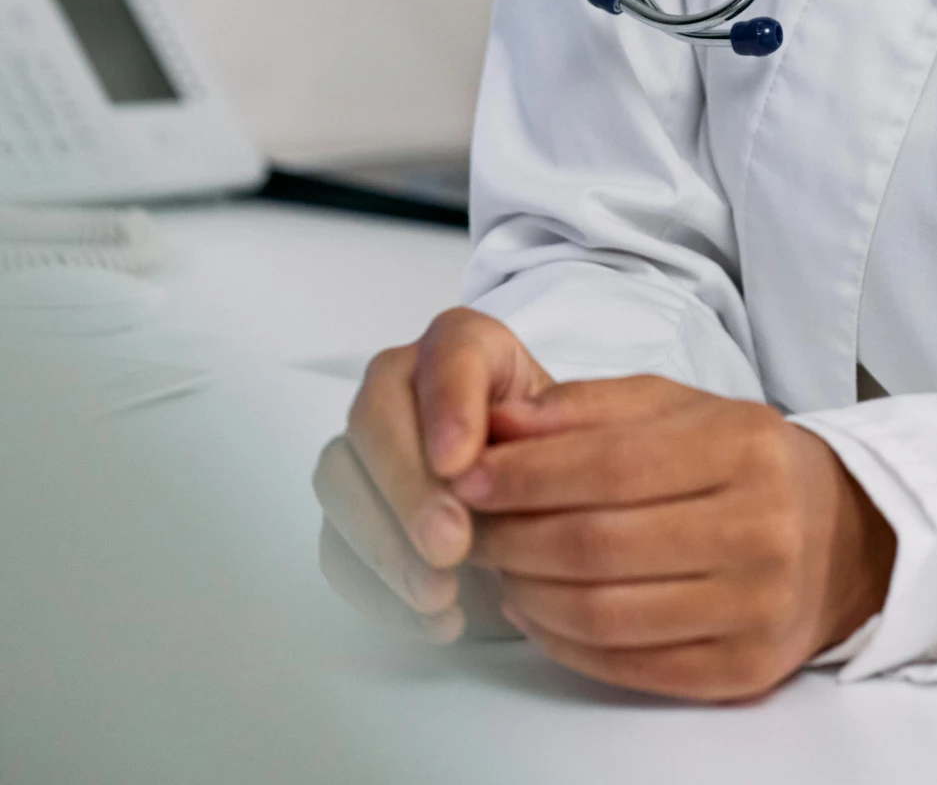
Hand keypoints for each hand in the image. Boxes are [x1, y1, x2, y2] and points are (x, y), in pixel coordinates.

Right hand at [313, 307, 553, 641]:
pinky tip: (434, 616)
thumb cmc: (558, 462)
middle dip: (409, 487)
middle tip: (451, 545)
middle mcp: (401, 384)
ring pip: (340, 480)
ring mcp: (364, 448)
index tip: (460, 464)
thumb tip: (491, 454)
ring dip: (385, 544)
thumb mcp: (575, 437)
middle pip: (374, 417)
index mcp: (464, 346)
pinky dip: (378, 589)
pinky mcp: (348, 514)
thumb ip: (545, 433)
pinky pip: (336, 547)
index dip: (448, 402)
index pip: (449, 349)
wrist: (541, 511)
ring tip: (441, 592)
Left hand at [450, 374, 895, 700]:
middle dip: (513, 536)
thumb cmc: (742, 462)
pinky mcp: (744, 669)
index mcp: (745, 445)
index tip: (466, 474)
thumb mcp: (681, 406)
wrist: (839, 536)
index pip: (610, 465)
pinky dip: (563, 643)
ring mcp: (756, 606)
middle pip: (599, 544)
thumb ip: (590, 407)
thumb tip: (500, 422)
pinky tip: (537, 611)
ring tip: (498, 568)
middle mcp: (760, 526)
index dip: (526, 475)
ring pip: (606, 612)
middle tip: (465, 526)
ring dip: (529, 593)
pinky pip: (629, 665)